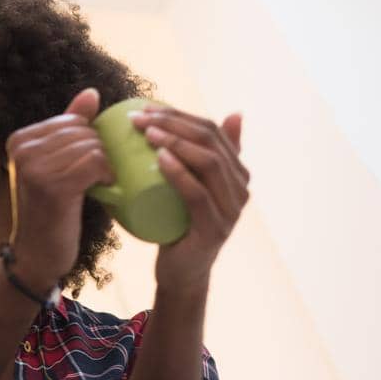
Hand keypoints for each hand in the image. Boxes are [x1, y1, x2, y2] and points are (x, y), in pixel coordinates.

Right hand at [4, 87, 114, 290]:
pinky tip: (106, 188)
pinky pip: (95, 163)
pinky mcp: (53, 186)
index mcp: (19, 140)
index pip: (73, 121)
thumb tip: (92, 92)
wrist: (38, 252)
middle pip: (84, 132)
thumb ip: (70, 126)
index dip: (90, 141)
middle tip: (99, 177)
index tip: (89, 165)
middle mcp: (22, 150)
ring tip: (101, 184)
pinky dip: (107, 175)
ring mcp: (34, 168)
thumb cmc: (51, 208)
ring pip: (92, 147)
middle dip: (100, 152)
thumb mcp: (55, 164)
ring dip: (106, 165)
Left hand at [134, 106, 249, 294]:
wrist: (180, 271)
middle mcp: (241, 189)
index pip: (212, 131)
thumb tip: (235, 114)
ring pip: (209, 164)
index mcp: (237, 173)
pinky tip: (160, 159)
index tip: (145, 108)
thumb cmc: (179, 223)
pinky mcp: (216, 229)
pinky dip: (180, 173)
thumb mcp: (189, 186)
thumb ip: (206, 156)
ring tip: (147, 133)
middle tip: (139, 119)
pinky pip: (198, 194)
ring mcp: (231, 210)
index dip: (180, 114)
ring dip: (176, 143)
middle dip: (174, 124)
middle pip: (211, 142)